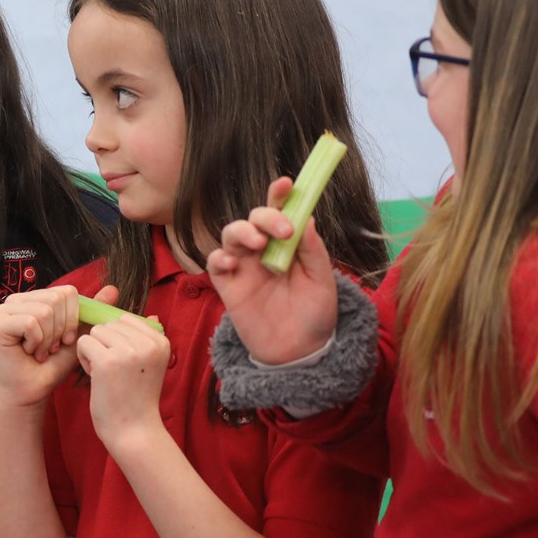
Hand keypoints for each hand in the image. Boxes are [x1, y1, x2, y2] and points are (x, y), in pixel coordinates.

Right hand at [0, 286, 87, 408]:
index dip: (72, 318)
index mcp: (33, 298)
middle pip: (56, 299)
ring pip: (44, 311)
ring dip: (49, 338)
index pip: (66, 292)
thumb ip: (91, 312)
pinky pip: (31, 322)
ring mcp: (2, 311)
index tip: (66, 340)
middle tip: (52, 348)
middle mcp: (15, 300)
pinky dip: (37, 342)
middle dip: (61, 329)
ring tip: (41, 351)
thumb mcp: (77, 335)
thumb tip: (113, 289)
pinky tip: (29, 352)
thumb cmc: (52, 365)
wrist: (33, 392)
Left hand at [74, 301, 169, 452]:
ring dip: (93, 351)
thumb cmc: (137, 399)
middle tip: (114, 373)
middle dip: (104, 345)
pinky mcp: (107, 361)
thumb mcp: (151, 365)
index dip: (117, 340)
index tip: (124, 364)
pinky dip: (84, 360)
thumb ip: (147, 340)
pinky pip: (83, 343)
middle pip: (108, 325)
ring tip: (106, 375)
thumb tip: (151, 315)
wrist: (134, 431)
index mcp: (161, 341)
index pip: (125, 320)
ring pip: (94, 332)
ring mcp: (128, 351)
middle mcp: (148, 343)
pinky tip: (96, 378)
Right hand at [206, 176, 337, 363]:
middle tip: (283, 230)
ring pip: (231, 234)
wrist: (300, 353)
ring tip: (259, 245)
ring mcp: (244, 268)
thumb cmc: (314, 315)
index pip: (280, 212)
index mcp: (288, 245)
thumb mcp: (322, 281)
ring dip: (243, 232)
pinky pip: (214, 263)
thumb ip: (312, 251)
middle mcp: (264, 251)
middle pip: (253, 219)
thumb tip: (305, 218)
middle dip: (265, 216)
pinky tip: (233, 263)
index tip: (287, 184)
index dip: (280, 195)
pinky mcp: (228, 287)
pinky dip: (219, 257)